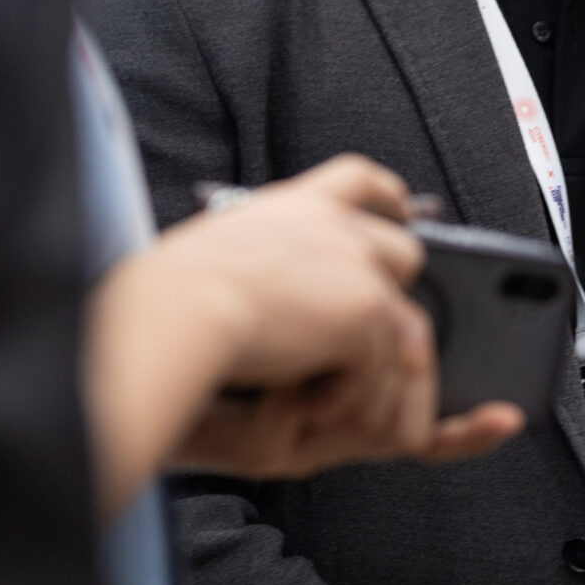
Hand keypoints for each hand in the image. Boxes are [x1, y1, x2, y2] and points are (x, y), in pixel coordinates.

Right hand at [167, 157, 523, 474]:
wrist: (183, 307)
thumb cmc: (180, 290)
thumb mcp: (226, 251)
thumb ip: (267, 254)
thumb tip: (278, 289)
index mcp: (298, 205)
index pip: (358, 178)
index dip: (386, 194)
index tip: (400, 207)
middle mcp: (337, 228)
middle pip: (404, 251)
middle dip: (395, 294)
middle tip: (366, 337)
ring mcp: (359, 269)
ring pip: (397, 324)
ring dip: (361, 368)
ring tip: (316, 398)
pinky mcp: (367, 312)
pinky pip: (375, 368)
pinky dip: (345, 395)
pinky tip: (308, 405)